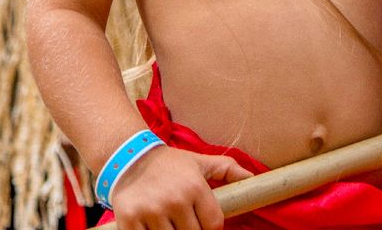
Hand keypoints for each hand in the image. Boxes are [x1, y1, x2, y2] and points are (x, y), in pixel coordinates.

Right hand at [108, 145, 249, 229]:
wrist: (130, 158)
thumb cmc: (171, 164)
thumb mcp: (201, 163)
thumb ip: (228, 170)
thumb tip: (252, 178)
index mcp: (195, 187)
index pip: (213, 224)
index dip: (211, 227)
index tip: (204, 223)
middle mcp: (174, 200)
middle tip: (183, 220)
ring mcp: (150, 211)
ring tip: (169, 222)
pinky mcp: (128, 220)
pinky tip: (152, 226)